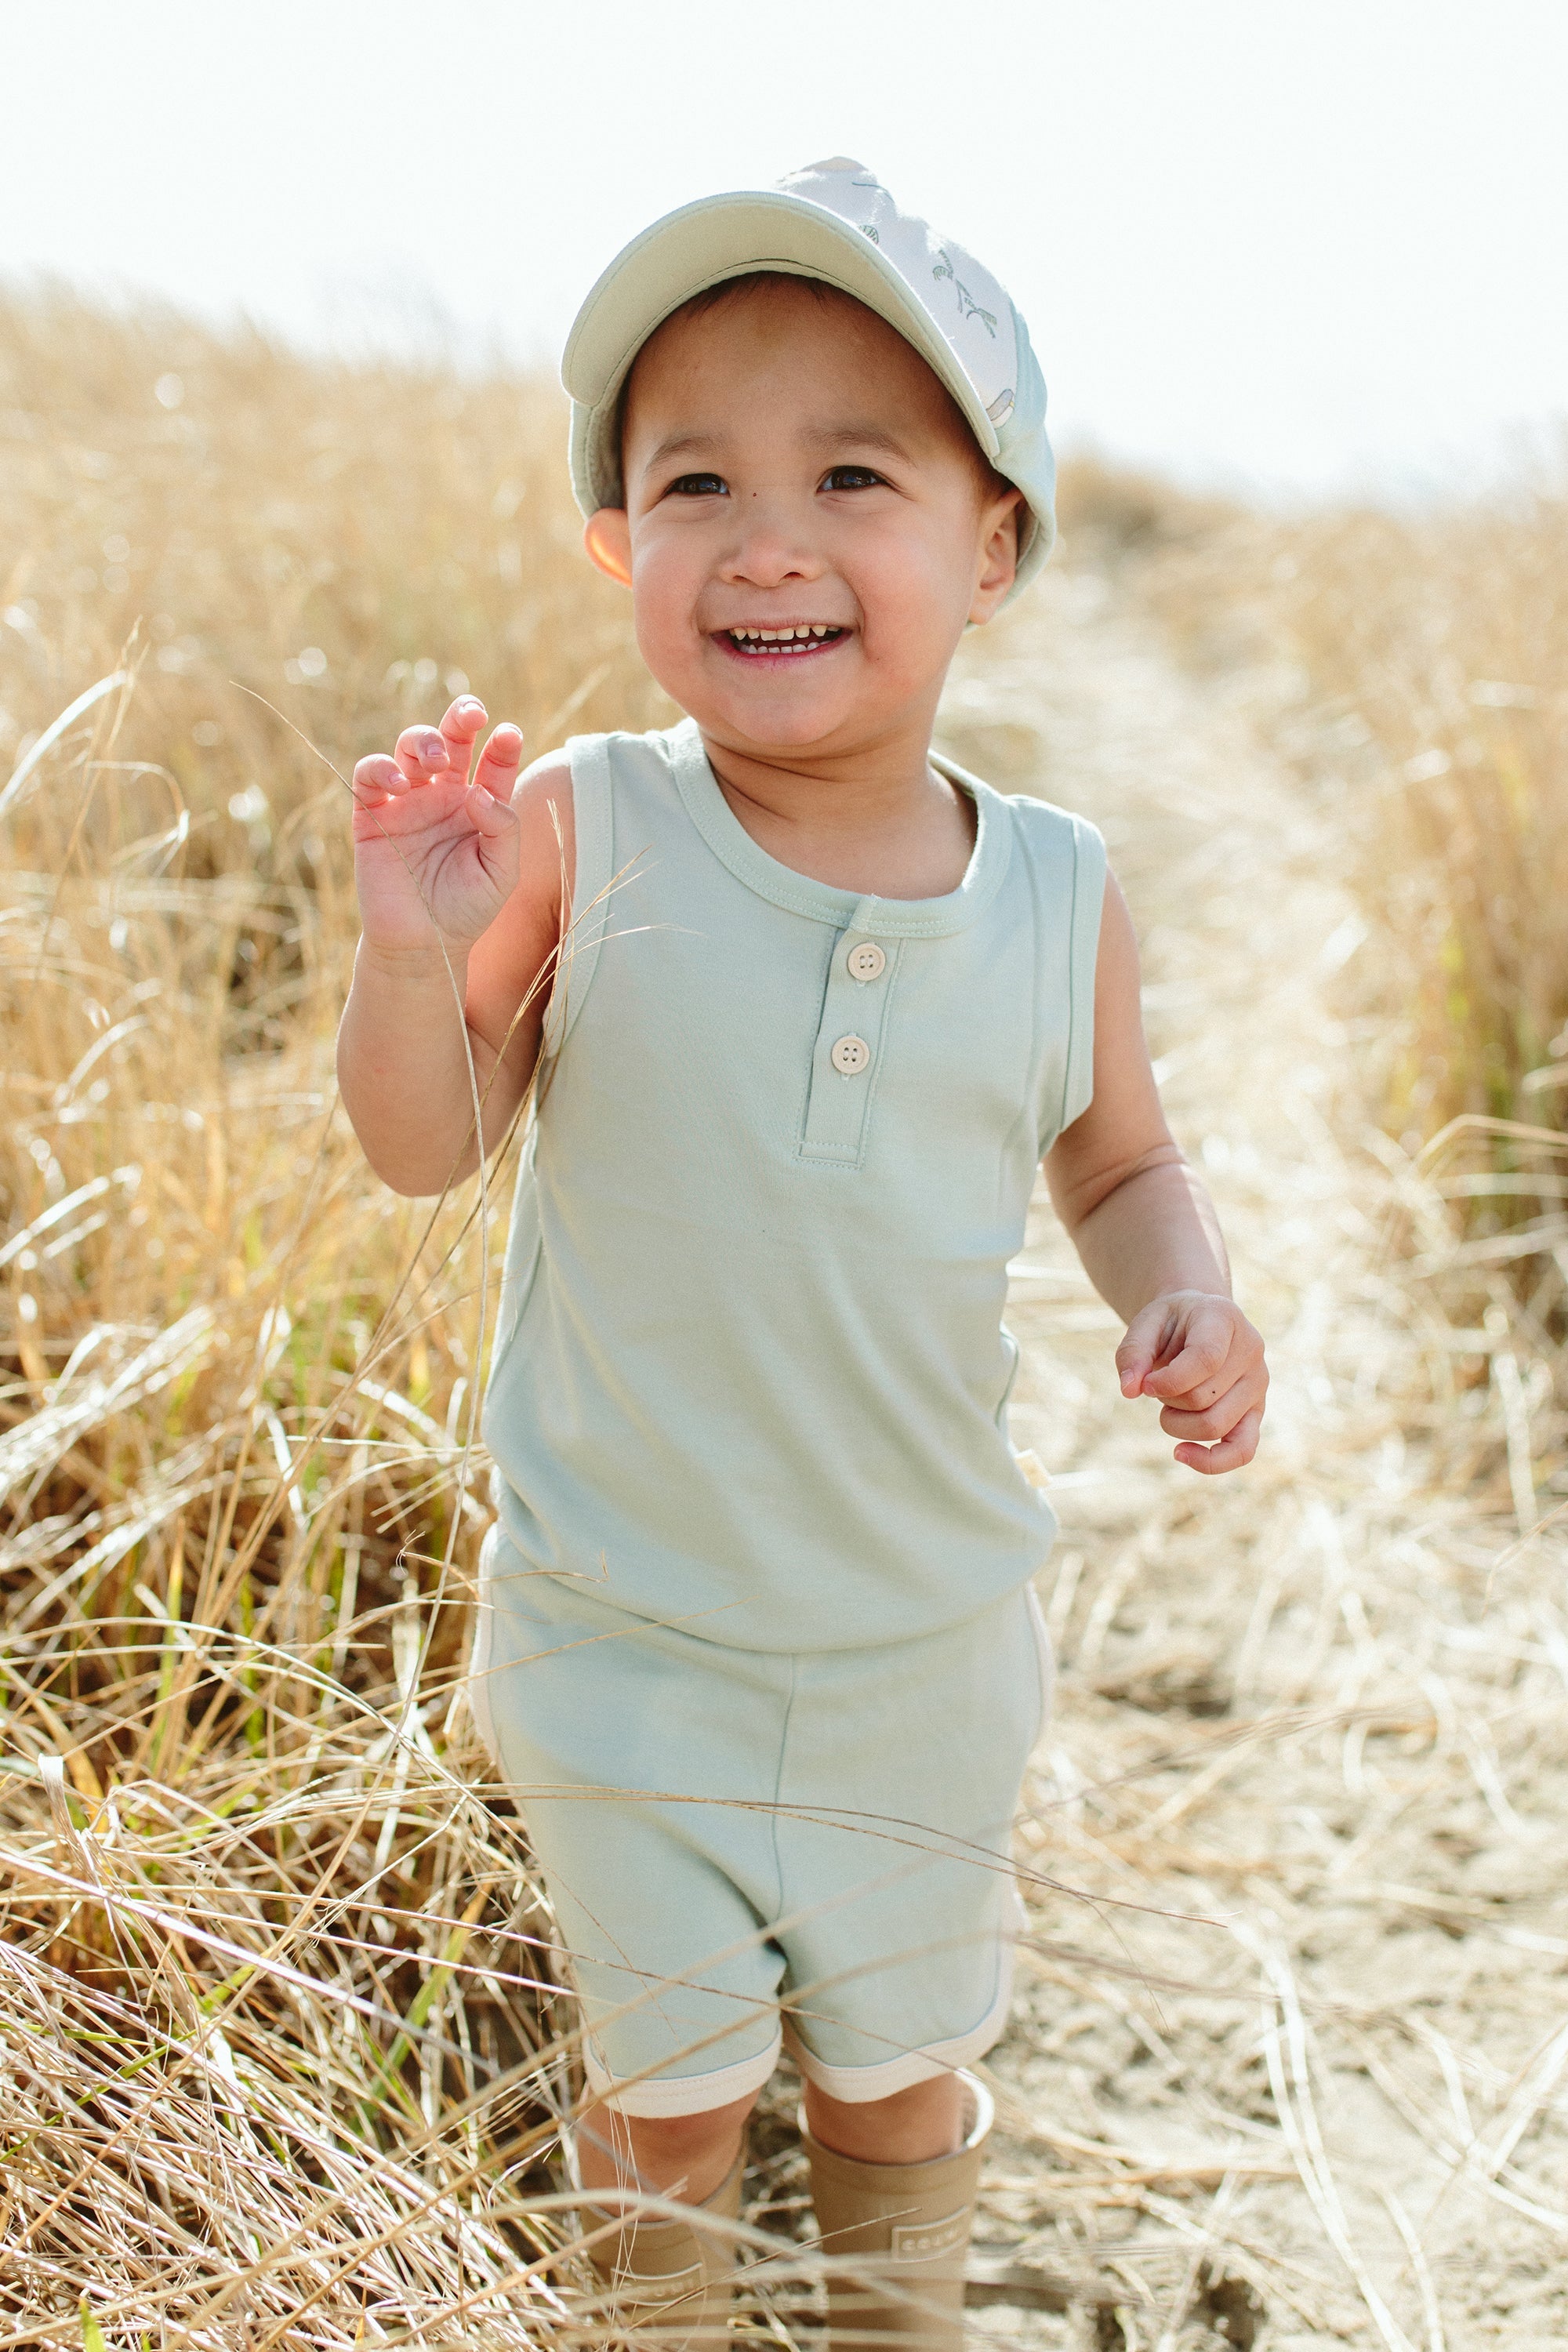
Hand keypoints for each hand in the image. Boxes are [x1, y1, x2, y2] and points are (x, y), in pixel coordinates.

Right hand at [350, 696, 524, 958]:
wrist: (423, 945)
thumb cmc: (467, 909)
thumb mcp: (501, 872)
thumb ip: (503, 829)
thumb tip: (479, 791)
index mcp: (479, 805)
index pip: (494, 764)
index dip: (502, 746)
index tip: (509, 736)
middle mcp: (444, 796)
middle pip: (451, 741)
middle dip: (460, 719)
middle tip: (472, 714)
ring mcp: (407, 802)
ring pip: (410, 749)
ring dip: (422, 740)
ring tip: (435, 760)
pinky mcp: (372, 815)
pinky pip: (370, 776)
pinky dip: (380, 768)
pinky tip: (397, 780)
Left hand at [1115, 1290, 1265, 1473]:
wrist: (1199, 1321)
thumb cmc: (1171, 1323)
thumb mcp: (1146, 1323)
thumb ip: (1133, 1352)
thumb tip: (1129, 1391)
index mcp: (1224, 1319)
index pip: (1205, 1359)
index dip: (1169, 1380)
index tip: (1144, 1384)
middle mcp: (1251, 1352)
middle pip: (1203, 1398)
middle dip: (1166, 1400)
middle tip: (1156, 1385)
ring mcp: (1258, 1385)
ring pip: (1215, 1426)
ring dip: (1177, 1424)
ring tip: (1169, 1405)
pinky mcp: (1255, 1412)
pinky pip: (1242, 1451)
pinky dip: (1210, 1461)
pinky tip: (1180, 1453)